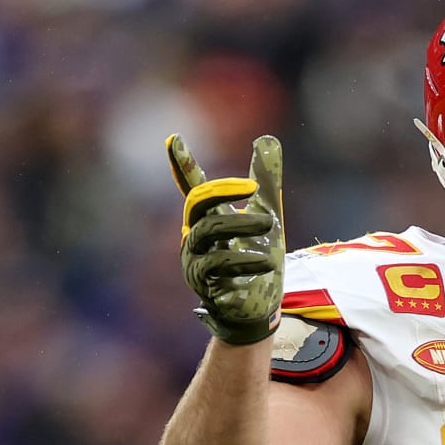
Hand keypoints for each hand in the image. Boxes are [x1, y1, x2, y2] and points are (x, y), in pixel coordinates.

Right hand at [166, 133, 284, 345]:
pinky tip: (267, 262)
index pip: (193, 186)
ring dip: (242, 224)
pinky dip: (245, 259)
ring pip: (209, 231)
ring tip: (270, 223)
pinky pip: (219, 264)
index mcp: (208, 217)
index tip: (174, 139)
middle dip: (222, 190)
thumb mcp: (268, 214)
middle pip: (197, 203)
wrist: (259, 305)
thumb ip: (266, 180)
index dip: (182, 164)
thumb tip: (268, 139)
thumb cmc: (256, 260)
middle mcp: (196, 235)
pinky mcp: (204, 283)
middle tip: (253, 187)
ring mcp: (196, 259)